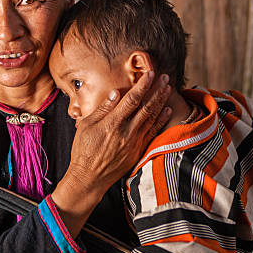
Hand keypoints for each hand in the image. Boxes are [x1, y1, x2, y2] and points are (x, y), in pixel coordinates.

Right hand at [51, 71, 171, 236]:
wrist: (89, 178)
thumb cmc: (84, 150)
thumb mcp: (87, 126)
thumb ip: (102, 109)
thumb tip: (115, 93)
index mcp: (112, 123)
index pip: (131, 99)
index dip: (142, 85)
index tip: (149, 74)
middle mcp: (126, 132)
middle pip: (146, 107)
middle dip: (156, 90)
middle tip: (165, 77)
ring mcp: (134, 142)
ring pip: (152, 118)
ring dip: (161, 102)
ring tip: (168, 89)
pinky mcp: (138, 151)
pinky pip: (153, 132)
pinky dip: (161, 120)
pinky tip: (167, 110)